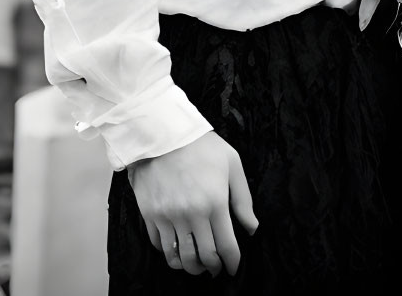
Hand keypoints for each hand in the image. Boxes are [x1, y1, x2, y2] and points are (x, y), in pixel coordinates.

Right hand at [128, 131, 258, 276]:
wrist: (162, 132)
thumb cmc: (202, 146)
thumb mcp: (232, 164)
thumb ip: (243, 199)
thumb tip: (251, 228)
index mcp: (215, 202)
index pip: (225, 246)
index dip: (231, 262)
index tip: (232, 268)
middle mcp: (191, 214)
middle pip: (203, 257)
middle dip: (212, 268)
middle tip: (216, 269)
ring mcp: (168, 216)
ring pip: (179, 256)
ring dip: (190, 267)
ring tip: (196, 265)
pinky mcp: (150, 214)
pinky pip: (160, 244)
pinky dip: (169, 252)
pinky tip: (177, 249)